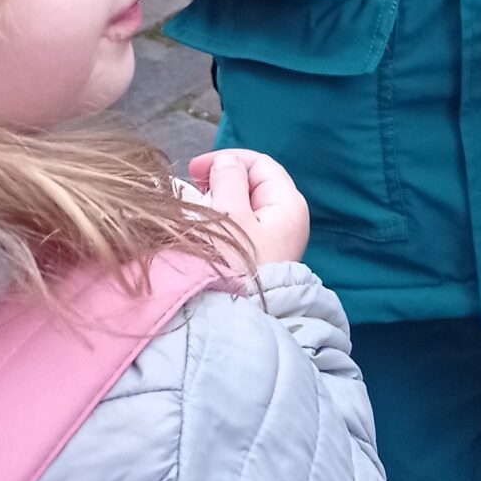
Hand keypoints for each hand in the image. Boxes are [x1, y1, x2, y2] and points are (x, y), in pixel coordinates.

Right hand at [187, 146, 310, 264]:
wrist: (234, 320)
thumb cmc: (233, 263)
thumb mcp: (229, 213)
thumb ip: (228, 179)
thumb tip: (228, 162)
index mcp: (288, 204)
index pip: (261, 164)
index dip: (228, 159)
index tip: (194, 169)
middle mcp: (287, 220)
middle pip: (253, 185)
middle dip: (221, 181)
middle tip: (192, 189)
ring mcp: (274, 242)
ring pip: (244, 207)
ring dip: (218, 202)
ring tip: (193, 210)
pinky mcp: (259, 259)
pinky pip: (240, 228)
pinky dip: (221, 221)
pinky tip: (202, 228)